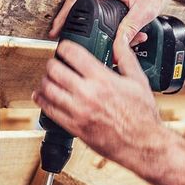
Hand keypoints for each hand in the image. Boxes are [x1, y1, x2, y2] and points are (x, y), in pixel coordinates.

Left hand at [33, 29, 166, 174]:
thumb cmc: (142, 115)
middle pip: (54, 70)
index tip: (64, 48)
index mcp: (103, 79)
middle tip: (55, 63)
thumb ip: (126, 57)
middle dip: (52, 63)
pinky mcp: (74, 126)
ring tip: (48, 79)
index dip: (65, 47)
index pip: (73, 54)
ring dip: (44, 81)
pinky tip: (42, 96)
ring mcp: (79, 111)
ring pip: (48, 89)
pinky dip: (42, 100)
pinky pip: (49, 110)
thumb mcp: (138, 80)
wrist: (142, 143)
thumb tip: (120, 40)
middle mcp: (88, 93)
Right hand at [48, 0, 184, 46]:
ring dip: (86, 24)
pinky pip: (98, 7)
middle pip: (77, 5)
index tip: (56, 32)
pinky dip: (97, 20)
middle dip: (70, 23)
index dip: (63, 17)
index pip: (77, 2)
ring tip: (82, 40)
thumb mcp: (147, 9)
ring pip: (88, 7)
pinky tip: (104, 32)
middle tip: (63, 40)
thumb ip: (131, 27)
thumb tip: (119, 44)